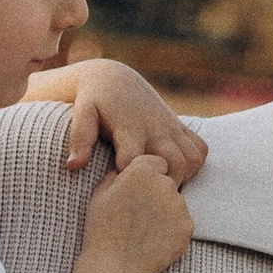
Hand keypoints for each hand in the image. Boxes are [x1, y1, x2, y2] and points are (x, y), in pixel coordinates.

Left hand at [32, 58, 207, 183]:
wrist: (115, 80)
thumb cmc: (94, 101)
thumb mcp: (83, 114)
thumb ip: (80, 138)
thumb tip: (73, 166)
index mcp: (130, 127)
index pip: (135, 162)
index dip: (127, 180)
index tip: (116, 188)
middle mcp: (155, 127)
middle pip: (173, 164)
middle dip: (160, 183)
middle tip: (142, 193)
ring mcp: (171, 127)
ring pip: (190, 159)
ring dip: (180, 176)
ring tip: (157, 184)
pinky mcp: (181, 126)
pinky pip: (200, 149)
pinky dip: (193, 163)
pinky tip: (172, 170)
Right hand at [81, 150, 193, 272]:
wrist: (116, 266)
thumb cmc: (102, 229)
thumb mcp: (101, 193)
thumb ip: (118, 174)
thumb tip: (128, 168)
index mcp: (142, 171)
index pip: (156, 162)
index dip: (145, 176)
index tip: (135, 190)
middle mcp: (165, 184)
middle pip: (167, 182)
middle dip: (156, 192)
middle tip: (138, 213)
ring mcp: (180, 206)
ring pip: (175, 202)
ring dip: (164, 211)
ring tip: (143, 230)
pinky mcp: (188, 227)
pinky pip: (182, 222)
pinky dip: (171, 230)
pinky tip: (153, 240)